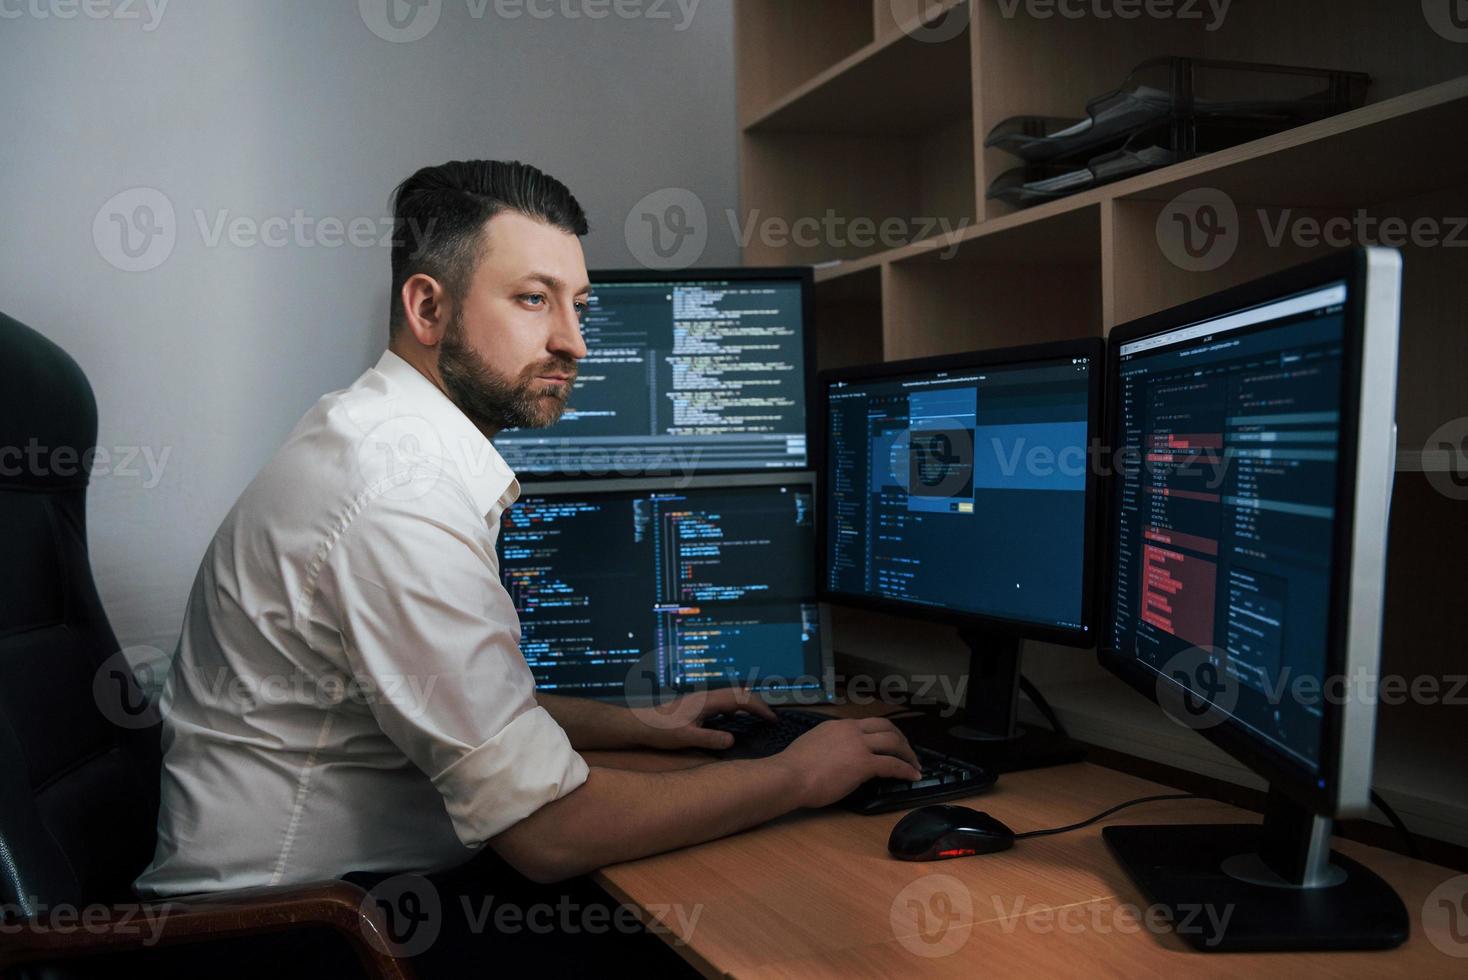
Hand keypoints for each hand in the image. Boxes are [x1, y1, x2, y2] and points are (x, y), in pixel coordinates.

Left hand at [628, 687, 776, 751]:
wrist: (640, 724)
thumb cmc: (660, 731)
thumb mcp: (686, 738)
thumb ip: (710, 739)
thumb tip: (733, 740)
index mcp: (707, 701)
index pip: (740, 699)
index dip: (759, 707)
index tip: (773, 718)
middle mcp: (706, 696)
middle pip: (739, 693)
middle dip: (757, 703)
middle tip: (771, 717)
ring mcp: (701, 699)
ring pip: (731, 695)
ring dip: (747, 703)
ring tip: (759, 716)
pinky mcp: (696, 704)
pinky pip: (723, 701)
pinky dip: (735, 706)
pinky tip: (734, 717)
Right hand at [774, 717, 922, 807]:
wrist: (789, 776)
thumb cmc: (794, 767)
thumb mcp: (814, 744)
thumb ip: (830, 744)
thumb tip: (839, 755)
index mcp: (839, 726)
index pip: (869, 724)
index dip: (885, 733)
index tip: (891, 743)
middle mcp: (852, 730)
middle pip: (886, 727)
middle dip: (901, 739)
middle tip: (908, 752)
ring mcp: (859, 746)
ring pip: (893, 743)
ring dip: (908, 753)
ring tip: (915, 764)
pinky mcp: (863, 764)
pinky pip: (892, 765)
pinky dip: (906, 770)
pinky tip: (912, 776)